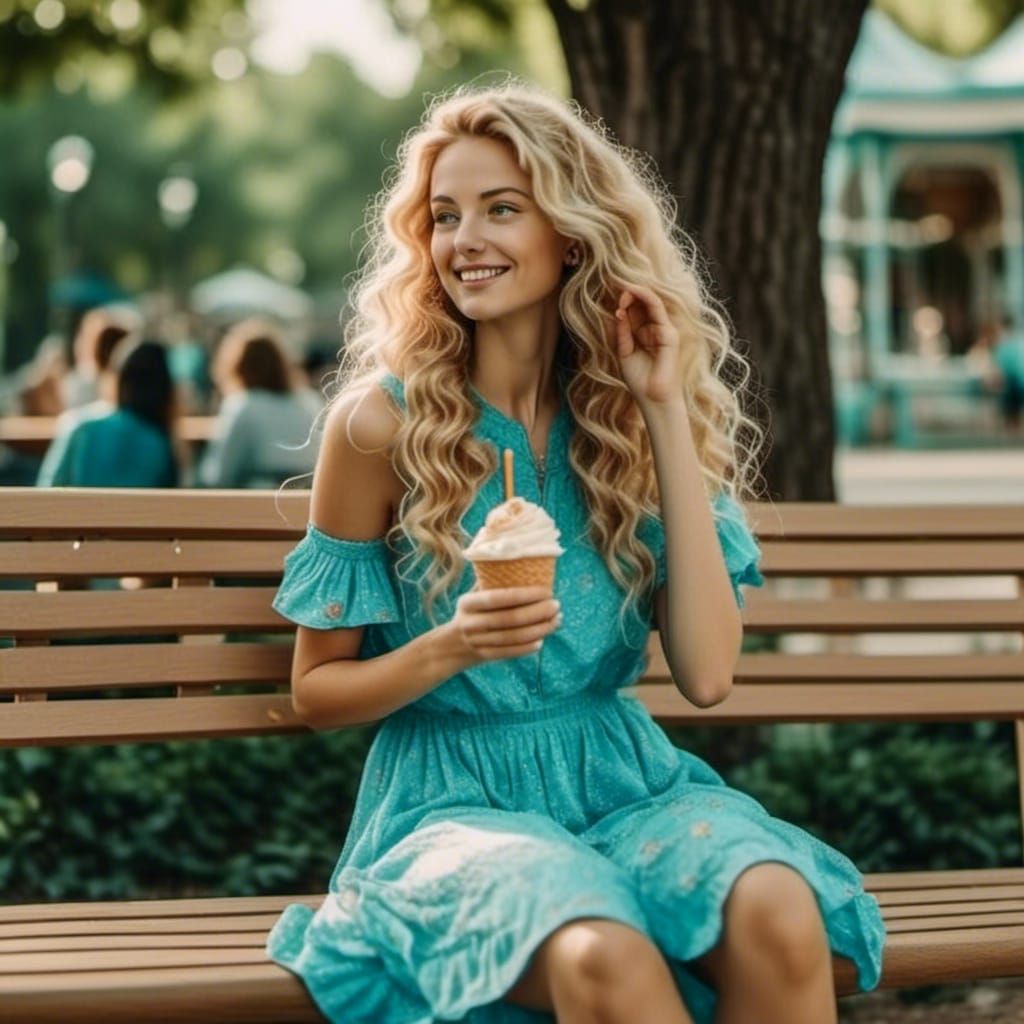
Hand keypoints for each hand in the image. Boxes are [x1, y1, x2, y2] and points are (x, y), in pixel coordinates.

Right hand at [449, 586, 560, 666]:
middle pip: (509, 619)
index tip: (546, 591)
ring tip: (556, 621)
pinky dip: (527, 647)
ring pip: (512, 637)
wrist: (452, 645)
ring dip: (538, 629)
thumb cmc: (473, 611)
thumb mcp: (473, 595)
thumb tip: (523, 561)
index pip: (497, 597)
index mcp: (467, 603)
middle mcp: (470, 623)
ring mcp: (476, 642)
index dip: (524, 595)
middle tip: (556, 605)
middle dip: (537, 612)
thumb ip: (491, 582)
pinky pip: (509, 652)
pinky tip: (542, 639)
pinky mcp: (484, 656)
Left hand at [611, 284, 683, 406]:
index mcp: (644, 333)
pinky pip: (656, 310)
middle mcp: (655, 329)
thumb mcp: (623, 351)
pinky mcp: (669, 334)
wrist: (652, 399)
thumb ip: (621, 332)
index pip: (635, 310)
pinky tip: (629, 297)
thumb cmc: (639, 379)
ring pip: (652, 302)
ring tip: (622, 289)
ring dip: (636, 292)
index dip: (624, 300)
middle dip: (629, 293)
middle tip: (614, 287)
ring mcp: (664, 330)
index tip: (608, 294)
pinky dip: (644, 299)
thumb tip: (617, 312)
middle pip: (643, 303)